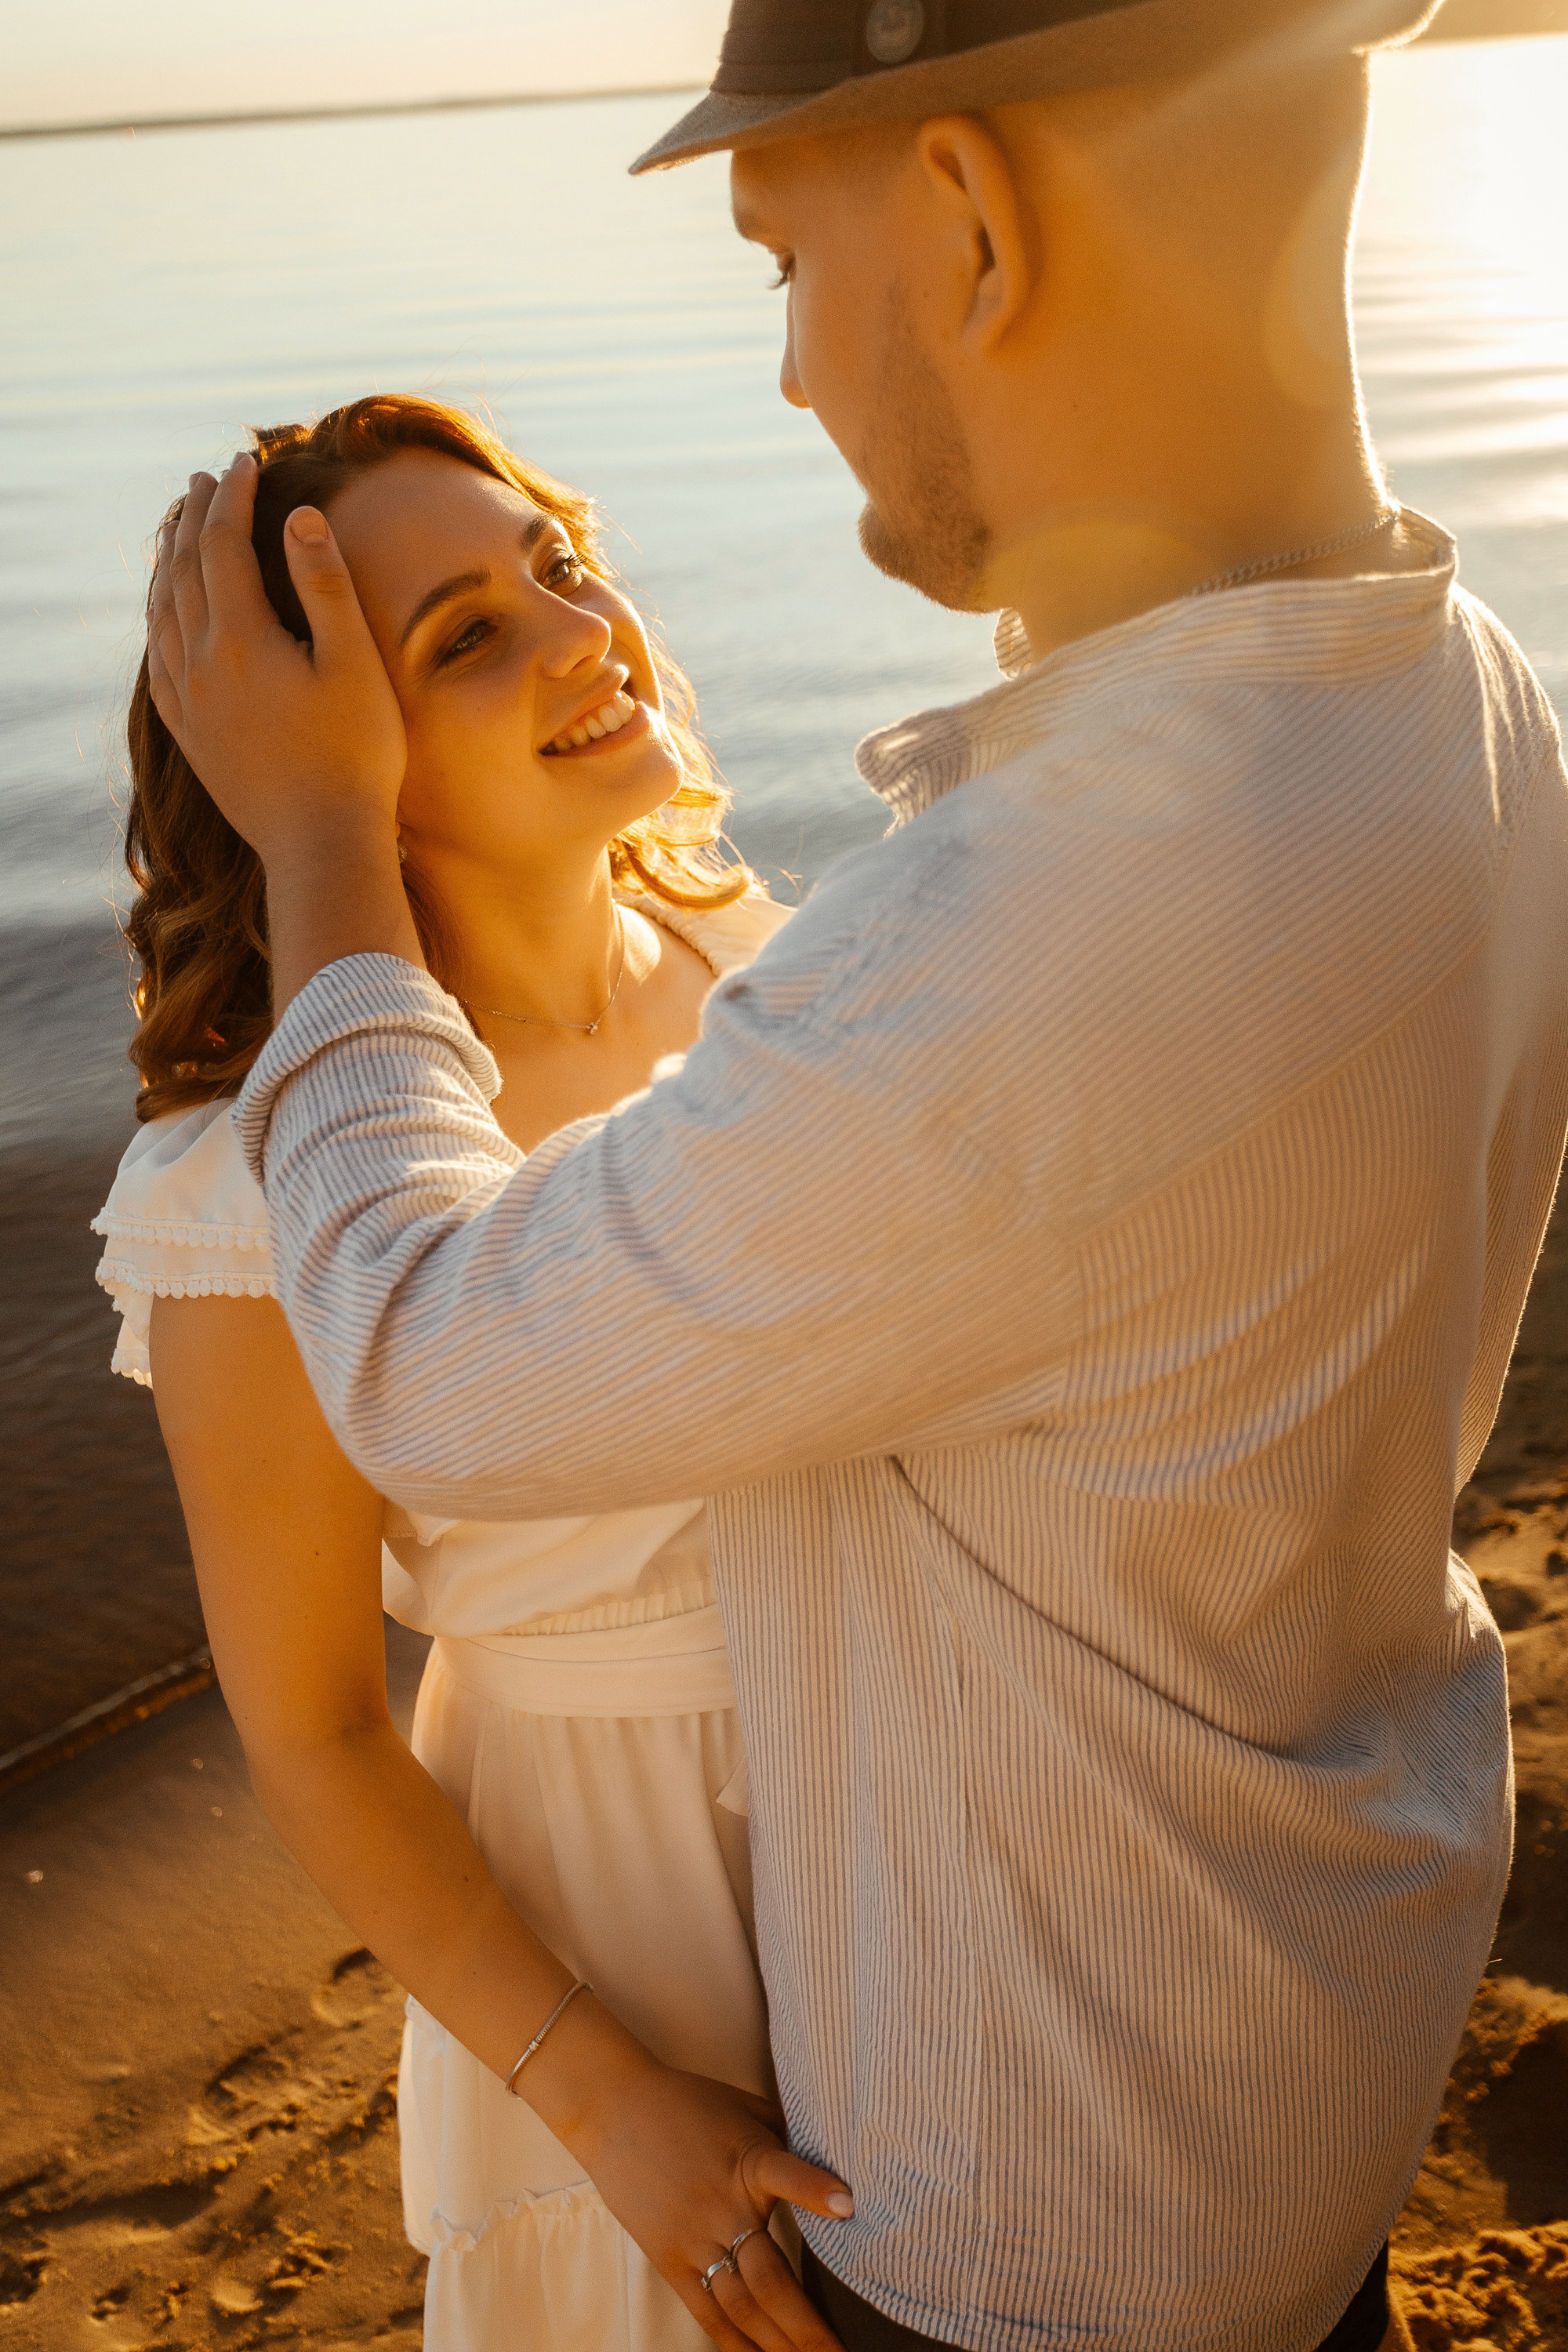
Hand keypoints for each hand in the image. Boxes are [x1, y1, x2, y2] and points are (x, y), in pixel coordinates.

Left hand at [147, 455, 405, 866]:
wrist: (319, 846)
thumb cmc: (355, 757)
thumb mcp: (354, 664)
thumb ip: (325, 585)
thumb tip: (299, 515)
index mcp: (241, 637)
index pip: (225, 543)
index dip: (235, 496)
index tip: (247, 460)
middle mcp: (200, 662)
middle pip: (184, 568)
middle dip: (196, 516)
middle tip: (208, 479)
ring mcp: (189, 701)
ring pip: (161, 610)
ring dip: (168, 560)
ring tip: (178, 528)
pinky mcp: (189, 734)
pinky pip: (157, 658)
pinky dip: (158, 616)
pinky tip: (165, 612)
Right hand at [559, 2043, 852, 2351]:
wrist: (615, 2111)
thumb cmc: (690, 2103)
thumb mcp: (748, 2109)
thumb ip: (787, 2142)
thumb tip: (831, 2169)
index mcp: (749, 2162)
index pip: (786, 2174)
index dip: (816, 2191)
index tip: (849, 2207)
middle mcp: (724, 2207)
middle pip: (769, 2277)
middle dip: (806, 2324)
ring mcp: (695, 2240)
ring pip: (741, 2306)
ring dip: (777, 2344)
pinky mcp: (670, 2260)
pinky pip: (706, 2312)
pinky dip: (734, 2343)